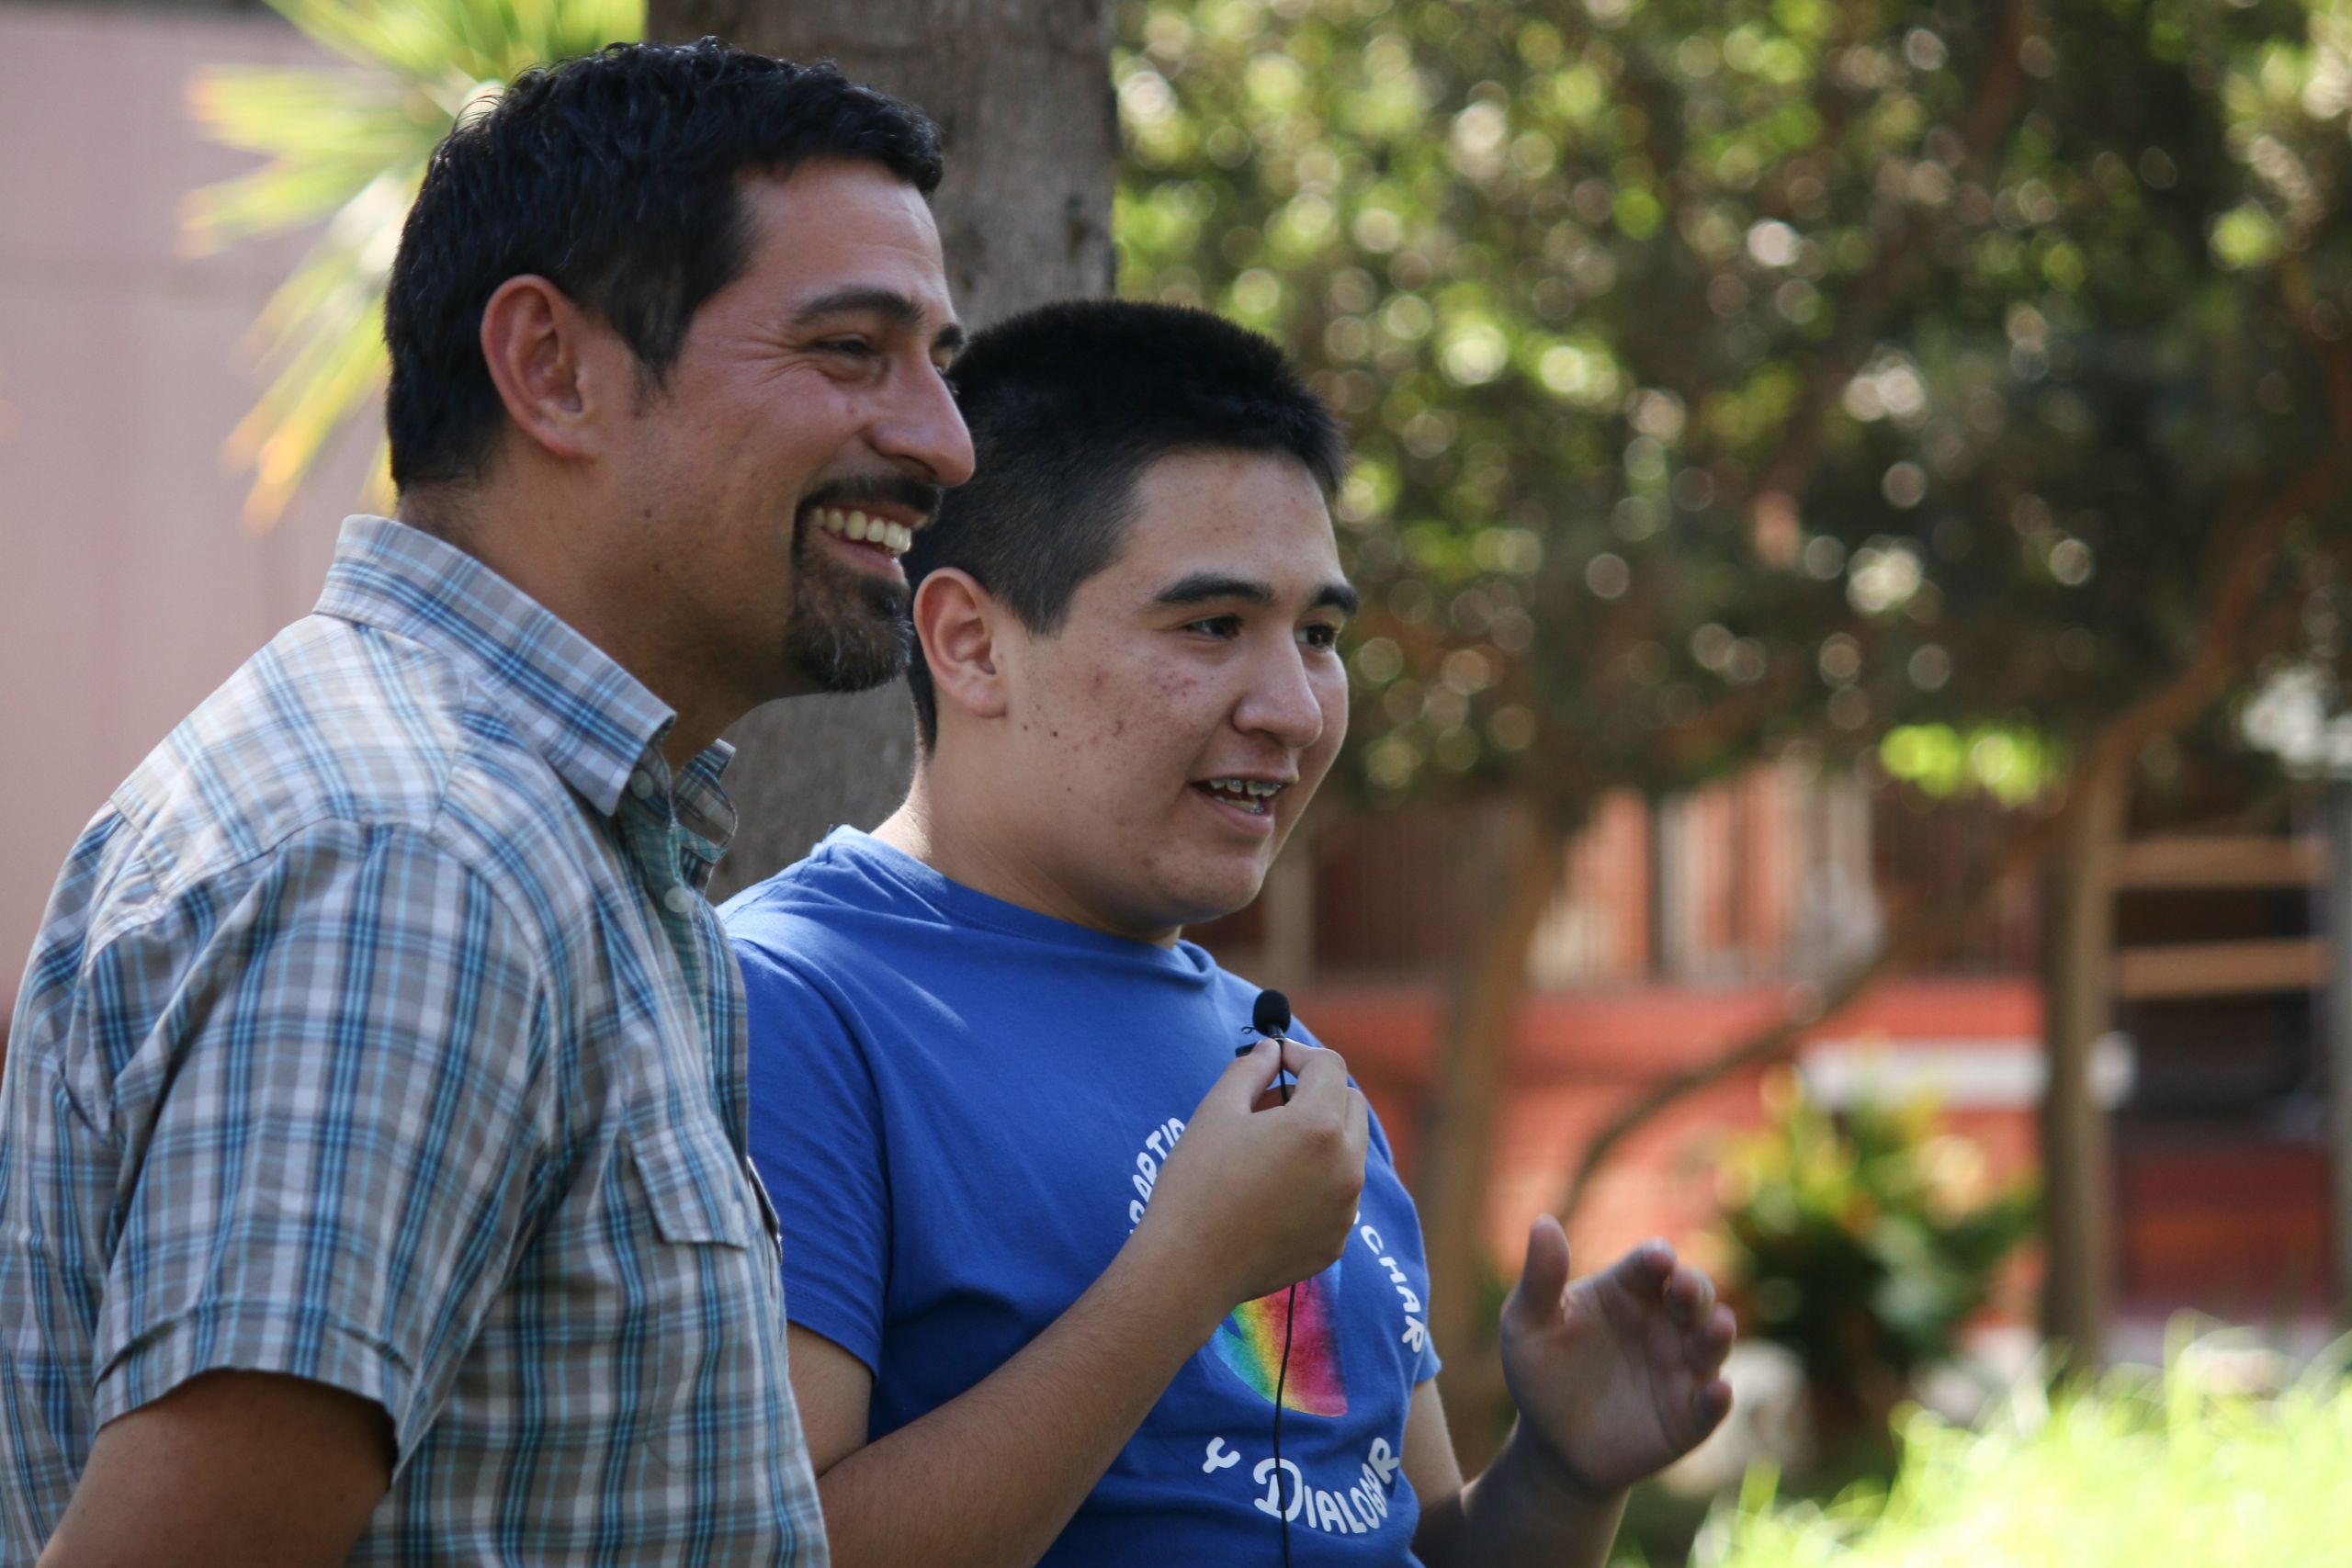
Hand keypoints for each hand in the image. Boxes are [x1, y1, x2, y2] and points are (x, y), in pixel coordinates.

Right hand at [1133, 1039, 1368, 1320]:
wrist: (1188, 1266)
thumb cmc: (1197, 1183)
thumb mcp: (1217, 1110)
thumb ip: (1251, 1070)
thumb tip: (1272, 1051)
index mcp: (1318, 1126)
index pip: (1329, 1066)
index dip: (1300, 1054)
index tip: (1273, 1062)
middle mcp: (1346, 1166)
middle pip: (1351, 1104)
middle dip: (1319, 1092)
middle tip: (1271, 1102)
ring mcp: (1346, 1208)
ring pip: (1349, 1150)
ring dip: (1320, 1137)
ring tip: (1268, 1149)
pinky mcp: (1336, 1241)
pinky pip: (1338, 1195)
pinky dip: (1316, 1181)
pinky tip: (1272, 1192)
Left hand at [1497, 1218, 1734, 1496]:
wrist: (1551, 1445)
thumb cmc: (1539, 1372)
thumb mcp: (1528, 1324)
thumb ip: (1540, 1279)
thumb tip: (1543, 1221)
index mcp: (1627, 1290)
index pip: (1649, 1265)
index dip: (1657, 1258)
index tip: (1658, 1258)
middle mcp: (1663, 1323)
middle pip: (1693, 1295)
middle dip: (1695, 1289)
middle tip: (1685, 1287)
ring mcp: (1681, 1369)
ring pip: (1712, 1344)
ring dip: (1718, 1334)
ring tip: (1718, 1326)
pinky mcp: (1689, 1417)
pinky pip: (1710, 1405)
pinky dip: (1717, 1397)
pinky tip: (1718, 1390)